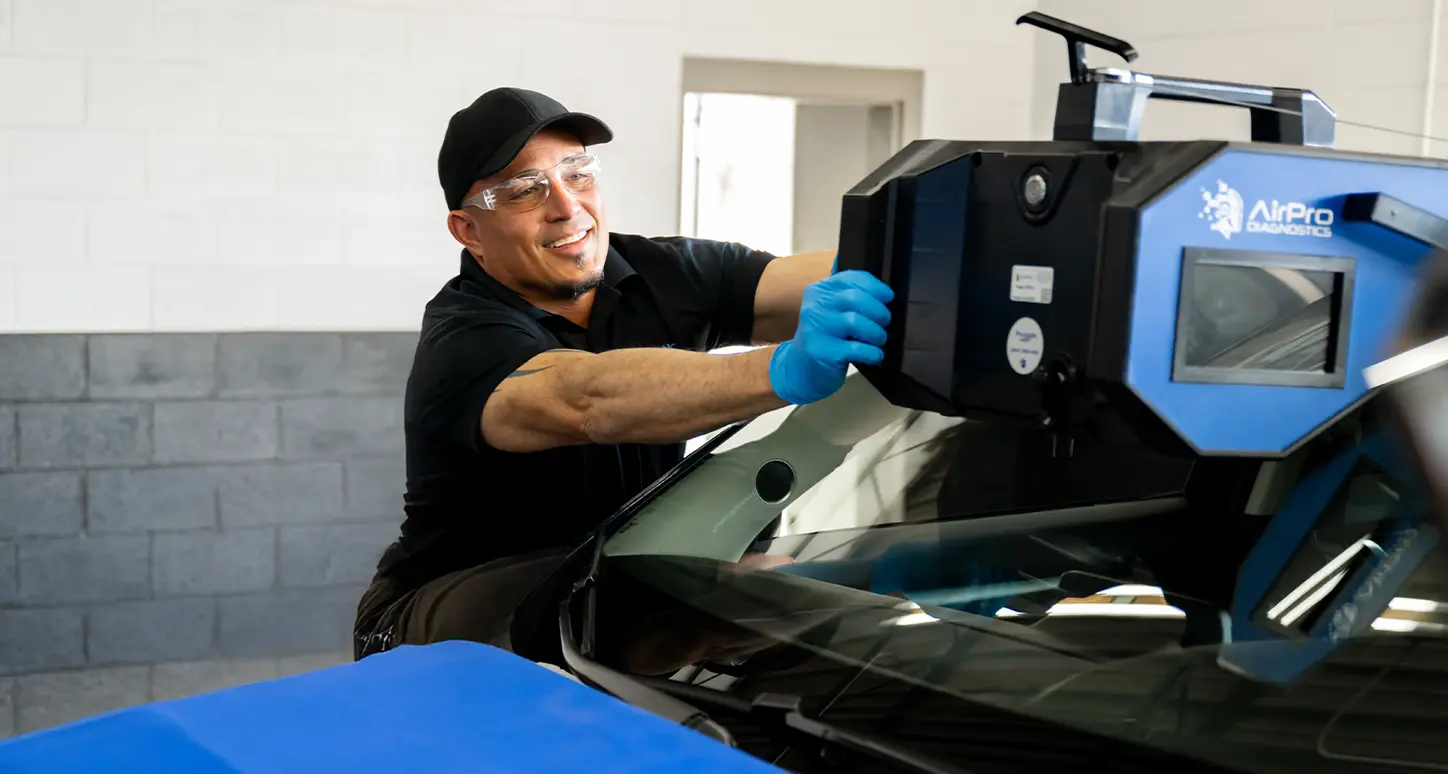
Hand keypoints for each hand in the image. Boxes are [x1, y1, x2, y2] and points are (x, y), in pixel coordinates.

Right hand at [769, 270, 893, 404]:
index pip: (851, 278)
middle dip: (878, 310)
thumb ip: (850, 295)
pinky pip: (856, 348)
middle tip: (885, 322)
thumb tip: (883, 290)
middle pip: (855, 298)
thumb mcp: (832, 310)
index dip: (876, 287)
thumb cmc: (826, 336)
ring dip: (876, 332)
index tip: (888, 297)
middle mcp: (814, 306)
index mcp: (819, 290)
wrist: (802, 369)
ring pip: (855, 322)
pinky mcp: (822, 352)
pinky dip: (872, 352)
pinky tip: (875, 355)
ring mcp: (816, 329)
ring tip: (879, 339)